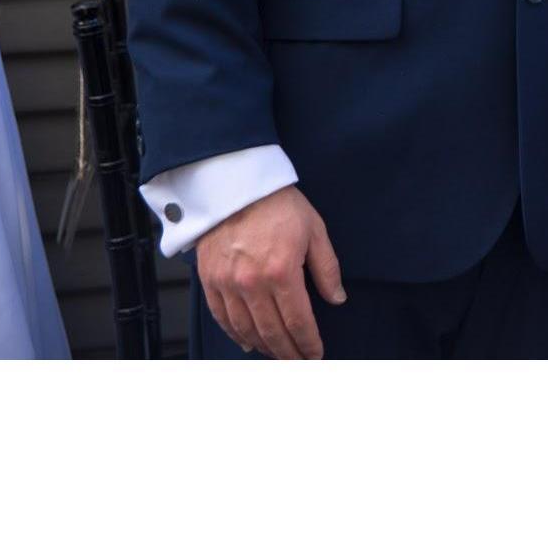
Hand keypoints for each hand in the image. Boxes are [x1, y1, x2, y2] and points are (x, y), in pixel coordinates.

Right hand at [196, 184, 344, 359]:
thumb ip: (327, 268)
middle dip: (288, 352)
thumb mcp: (315, 230)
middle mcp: (252, 283)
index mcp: (282, 271)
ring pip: (246, 329)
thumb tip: (337, 298)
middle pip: (272, 331)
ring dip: (264, 347)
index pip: (298, 320)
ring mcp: (228, 283)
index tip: (316, 354)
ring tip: (278, 354)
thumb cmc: (279, 204)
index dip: (308, 342)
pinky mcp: (210, 280)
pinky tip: (248, 342)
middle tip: (299, 362)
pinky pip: (223, 317)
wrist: (236, 185)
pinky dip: (236, 335)